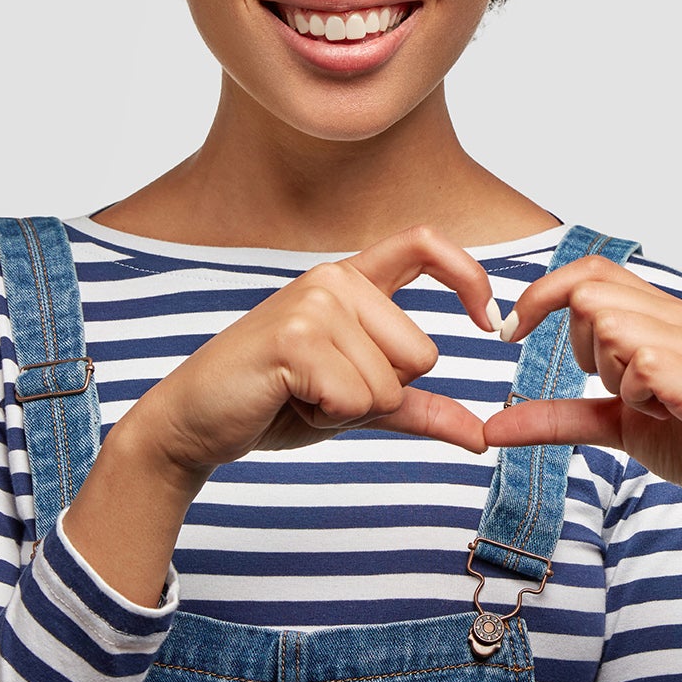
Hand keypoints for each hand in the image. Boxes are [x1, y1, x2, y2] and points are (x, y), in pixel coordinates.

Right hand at [122, 224, 495, 477]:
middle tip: (322, 389)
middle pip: (422, 354)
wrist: (192, 422)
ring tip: (300, 393)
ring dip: (350, 409)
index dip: (470, 276)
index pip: (427, 244)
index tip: (489, 323)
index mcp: (353, 280)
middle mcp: (335, 279)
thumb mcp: (358, 401)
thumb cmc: (275, 402)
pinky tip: (287, 400)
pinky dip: (328, 416)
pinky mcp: (294, 338)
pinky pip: (356, 398)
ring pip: (391, 383)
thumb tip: (482, 436)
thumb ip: (419, 409)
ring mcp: (314, 303)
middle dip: (382, 394)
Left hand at [481, 255, 681, 545]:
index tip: (510, 333)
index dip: (540, 294)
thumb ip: (558, 418)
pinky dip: (640, 397)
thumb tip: (491, 425)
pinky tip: (665, 416)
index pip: (590, 271)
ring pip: (615, 327)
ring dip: (614, 376)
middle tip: (615, 390)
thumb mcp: (617, 426)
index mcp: (663, 317)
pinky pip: (648, 364)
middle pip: (592, 296)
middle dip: (581, 349)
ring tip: (650, 407)